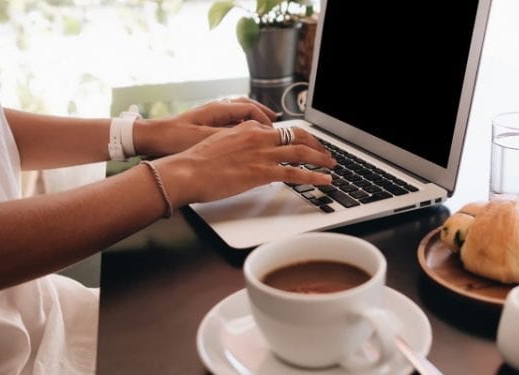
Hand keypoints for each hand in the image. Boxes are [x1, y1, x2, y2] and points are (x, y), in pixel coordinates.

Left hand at [133, 97, 276, 156]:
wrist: (151, 138)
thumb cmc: (174, 138)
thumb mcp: (207, 139)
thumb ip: (231, 136)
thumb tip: (251, 137)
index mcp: (218, 108)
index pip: (250, 108)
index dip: (265, 119)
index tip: (274, 130)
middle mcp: (216, 108)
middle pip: (246, 106)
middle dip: (262, 114)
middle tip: (275, 123)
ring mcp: (210, 115)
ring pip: (238, 112)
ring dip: (252, 119)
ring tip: (262, 128)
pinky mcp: (204, 123)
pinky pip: (230, 120)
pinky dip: (241, 125)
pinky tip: (243, 136)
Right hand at [155, 121, 335, 205]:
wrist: (186, 171)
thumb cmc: (197, 162)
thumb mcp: (220, 144)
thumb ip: (240, 145)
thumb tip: (249, 155)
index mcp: (248, 128)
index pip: (279, 129)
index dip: (297, 137)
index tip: (305, 143)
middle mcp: (258, 136)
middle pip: (296, 135)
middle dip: (315, 143)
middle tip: (326, 152)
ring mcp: (261, 154)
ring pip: (300, 151)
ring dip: (320, 158)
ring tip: (332, 164)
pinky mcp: (262, 172)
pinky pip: (295, 173)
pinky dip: (314, 176)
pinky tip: (325, 180)